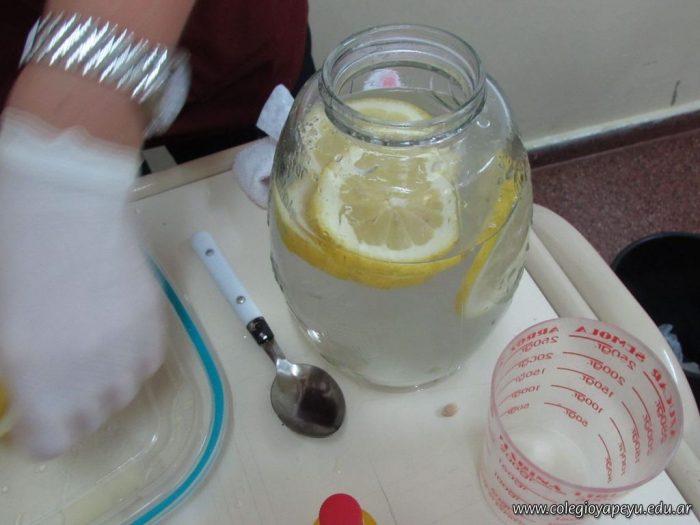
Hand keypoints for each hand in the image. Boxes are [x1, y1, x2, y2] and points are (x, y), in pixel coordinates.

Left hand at [0, 110, 166, 457]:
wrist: (65, 203)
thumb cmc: (16, 253)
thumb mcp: (2, 322)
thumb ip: (19, 366)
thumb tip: (32, 384)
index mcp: (40, 375)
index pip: (50, 442)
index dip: (38, 436)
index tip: (30, 420)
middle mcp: (90, 371)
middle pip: (91, 421)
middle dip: (70, 410)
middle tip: (57, 382)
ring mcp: (128, 346)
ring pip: (124, 393)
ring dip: (105, 386)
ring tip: (90, 356)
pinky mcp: (155, 321)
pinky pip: (148, 362)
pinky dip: (132, 359)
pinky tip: (115, 335)